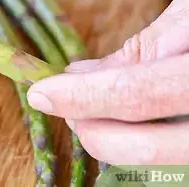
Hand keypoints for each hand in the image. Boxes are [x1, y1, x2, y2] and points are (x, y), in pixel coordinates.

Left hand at [27, 0, 188, 164]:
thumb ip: (140, 48)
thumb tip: (80, 74)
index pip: (137, 93)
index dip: (81, 97)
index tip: (41, 93)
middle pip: (153, 151)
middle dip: (97, 133)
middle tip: (67, 109)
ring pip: (166, 167)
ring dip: (118, 146)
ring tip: (94, 114)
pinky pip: (179, 163)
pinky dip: (147, 150)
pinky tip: (129, 124)